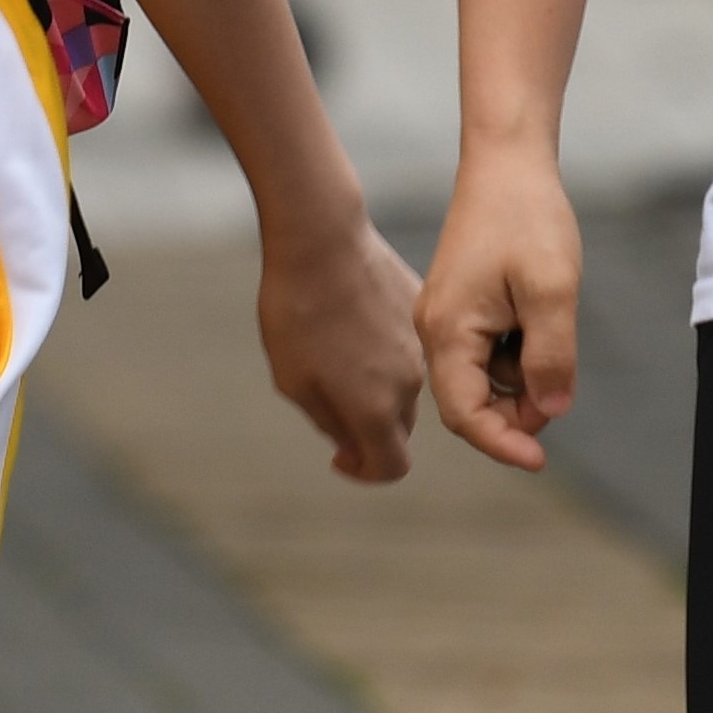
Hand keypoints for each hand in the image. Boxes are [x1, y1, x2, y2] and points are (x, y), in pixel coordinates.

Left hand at [257, 206, 425, 483]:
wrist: (321, 240)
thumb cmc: (296, 312)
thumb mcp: (293, 381)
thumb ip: (328, 421)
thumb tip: (349, 441)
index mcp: (377, 409)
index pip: (391, 467)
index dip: (365, 472)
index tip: (339, 455)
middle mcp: (410, 384)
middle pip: (398, 428)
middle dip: (368, 429)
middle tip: (328, 403)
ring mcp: (418, 346)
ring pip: (403, 388)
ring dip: (376, 388)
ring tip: (333, 353)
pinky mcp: (417, 310)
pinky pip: (405, 348)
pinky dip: (383, 351)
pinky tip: (349, 321)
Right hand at [418, 141, 583, 471]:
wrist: (508, 162)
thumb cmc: (526, 218)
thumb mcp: (551, 290)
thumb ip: (551, 356)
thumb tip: (552, 410)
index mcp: (448, 331)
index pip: (465, 414)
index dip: (503, 443)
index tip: (541, 460)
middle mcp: (435, 330)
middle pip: (472, 402)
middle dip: (518, 410)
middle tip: (561, 385)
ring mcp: (445, 317)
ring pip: (484, 378)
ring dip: (522, 377)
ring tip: (551, 329)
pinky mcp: (460, 306)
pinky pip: (486, 351)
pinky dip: (517, 353)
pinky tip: (538, 318)